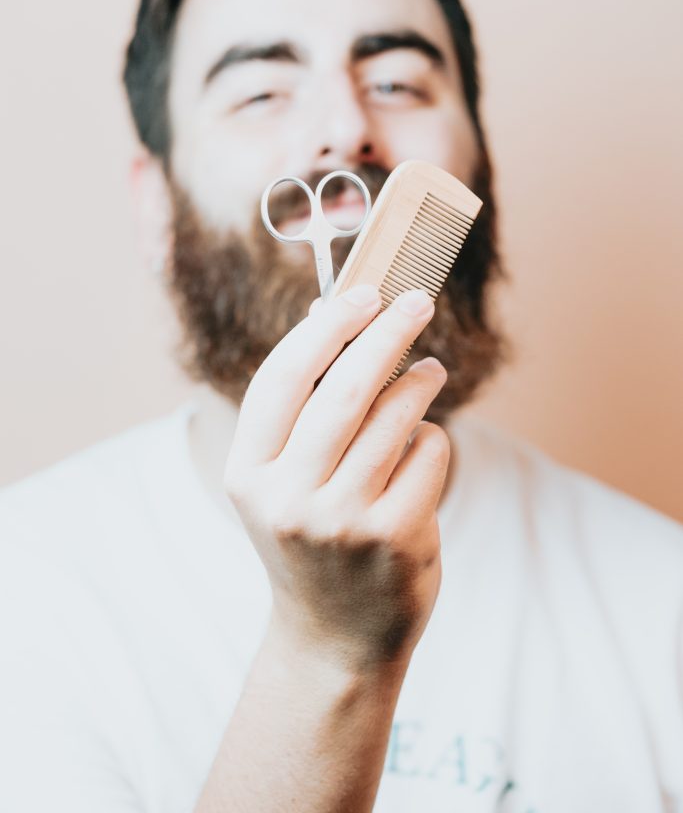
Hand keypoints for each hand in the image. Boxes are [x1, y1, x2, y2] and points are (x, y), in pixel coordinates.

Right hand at [224, 284, 450, 673]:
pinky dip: (432, 439)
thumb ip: (298, 408)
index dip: (327, 327)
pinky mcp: (396, 539)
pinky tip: (422, 448)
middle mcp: (288, 497)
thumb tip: (328, 313)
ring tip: (430, 371)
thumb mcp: (280, 480)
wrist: (333, 638)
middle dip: (388, 332)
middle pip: (346, 388)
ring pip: (396, 417)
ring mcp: (343, 522)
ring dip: (420, 381)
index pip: (284, 377)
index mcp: (248, 473)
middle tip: (417, 300)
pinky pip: (428, 454)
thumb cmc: (309, 537)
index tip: (363, 293)